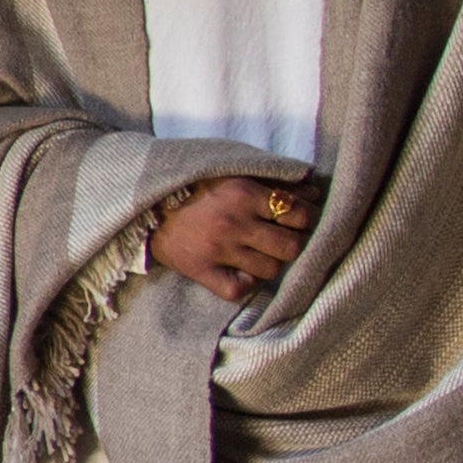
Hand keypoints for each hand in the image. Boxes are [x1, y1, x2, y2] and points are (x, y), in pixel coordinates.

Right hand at [150, 174, 321, 302]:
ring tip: (262, 254)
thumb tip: (315, 192)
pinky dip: (247, 283)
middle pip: (290, 246)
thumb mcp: (235, 172)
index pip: (297, 212)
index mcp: (244, 193)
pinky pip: (239, 289)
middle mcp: (234, 222)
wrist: (148, 204)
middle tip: (286, 240)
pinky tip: (244, 272)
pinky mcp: (202, 271)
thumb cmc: (197, 185)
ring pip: (269, 270)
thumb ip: (275, 180)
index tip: (304, 220)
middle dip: (294, 243)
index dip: (309, 218)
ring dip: (271, 263)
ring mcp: (218, 250)